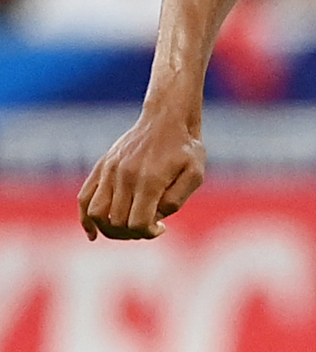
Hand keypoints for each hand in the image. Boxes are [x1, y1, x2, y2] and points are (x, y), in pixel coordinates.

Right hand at [78, 111, 205, 240]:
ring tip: (127, 226)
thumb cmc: (185, 148)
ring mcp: (110, 171)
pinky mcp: (102, 166)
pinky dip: (85, 219)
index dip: (149, 233)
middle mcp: (125, 176)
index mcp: (149, 180)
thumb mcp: (195, 174)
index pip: (138, 223)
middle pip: (117, 222)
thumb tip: (155, 218)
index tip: (161, 227)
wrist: (167, 118)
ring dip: (110, 229)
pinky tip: (93, 233)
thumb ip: (176, 200)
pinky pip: (84, 198)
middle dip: (133, 233)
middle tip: (149, 225)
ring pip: (96, 214)